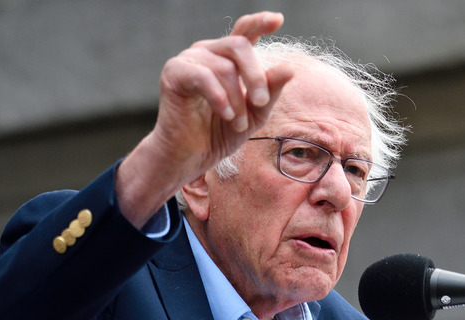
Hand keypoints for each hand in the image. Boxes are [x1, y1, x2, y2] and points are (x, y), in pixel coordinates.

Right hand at [116, 11, 294, 227]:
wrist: (191, 156)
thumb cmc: (221, 133)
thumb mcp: (255, 113)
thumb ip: (270, 91)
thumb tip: (290, 68)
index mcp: (229, 58)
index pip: (245, 31)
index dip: (260, 22)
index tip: (278, 19)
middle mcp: (209, 52)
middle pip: (240, 46)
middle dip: (256, 76)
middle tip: (261, 103)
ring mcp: (189, 59)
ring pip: (224, 66)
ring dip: (236, 99)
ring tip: (237, 123)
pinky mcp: (174, 72)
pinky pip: (203, 76)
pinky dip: (219, 98)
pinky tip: (225, 115)